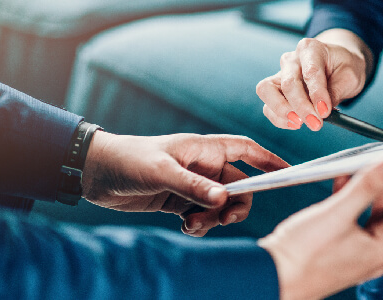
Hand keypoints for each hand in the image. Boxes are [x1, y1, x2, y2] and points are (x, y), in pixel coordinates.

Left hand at [82, 132, 288, 236]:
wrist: (95, 174)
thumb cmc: (128, 160)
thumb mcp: (161, 172)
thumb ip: (193, 187)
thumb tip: (224, 200)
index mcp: (204, 149)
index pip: (246, 151)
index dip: (268, 160)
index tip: (287, 172)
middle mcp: (203, 166)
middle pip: (239, 186)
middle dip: (236, 204)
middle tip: (224, 217)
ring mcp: (193, 184)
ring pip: (221, 204)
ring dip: (215, 218)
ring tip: (193, 224)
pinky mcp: (180, 201)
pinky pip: (204, 215)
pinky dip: (201, 225)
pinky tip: (186, 227)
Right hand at [256, 29, 370, 130]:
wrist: (336, 66)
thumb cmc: (343, 67)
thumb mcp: (350, 76)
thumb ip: (336, 91)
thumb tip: (322, 111)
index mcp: (311, 49)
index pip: (310, 72)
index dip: (317, 93)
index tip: (325, 111)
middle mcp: (291, 59)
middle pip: (288, 83)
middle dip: (301, 107)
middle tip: (315, 123)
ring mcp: (280, 74)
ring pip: (267, 91)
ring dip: (282, 111)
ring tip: (300, 123)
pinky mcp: (274, 90)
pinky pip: (268, 106)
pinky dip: (279, 118)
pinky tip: (296, 123)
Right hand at [258, 159, 382, 299]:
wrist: (268, 281)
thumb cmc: (300, 257)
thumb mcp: (336, 215)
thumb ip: (367, 186)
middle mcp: (378, 249)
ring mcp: (360, 248)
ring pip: (379, 208)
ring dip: (381, 182)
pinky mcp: (342, 244)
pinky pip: (357, 213)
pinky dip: (357, 192)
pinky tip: (349, 173)